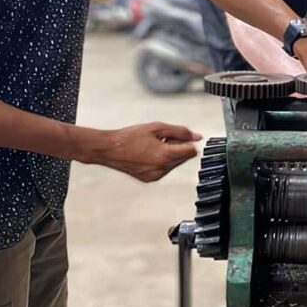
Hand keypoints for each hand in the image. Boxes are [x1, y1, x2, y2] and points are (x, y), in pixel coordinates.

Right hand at [86, 122, 201, 182]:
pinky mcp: (149, 179)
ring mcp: (154, 176)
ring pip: (174, 164)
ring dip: (170, 154)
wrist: (109, 149)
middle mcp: (161, 169)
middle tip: (163, 138)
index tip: (182, 136)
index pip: (190, 152)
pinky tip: (149, 152)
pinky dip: (162, 161)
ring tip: (154, 144)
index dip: (188, 142)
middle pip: (183, 158)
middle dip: (178, 147)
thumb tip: (196, 137)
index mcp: (164, 156)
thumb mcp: (158, 127)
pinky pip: (164, 169)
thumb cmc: (129, 137)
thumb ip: (180, 131)